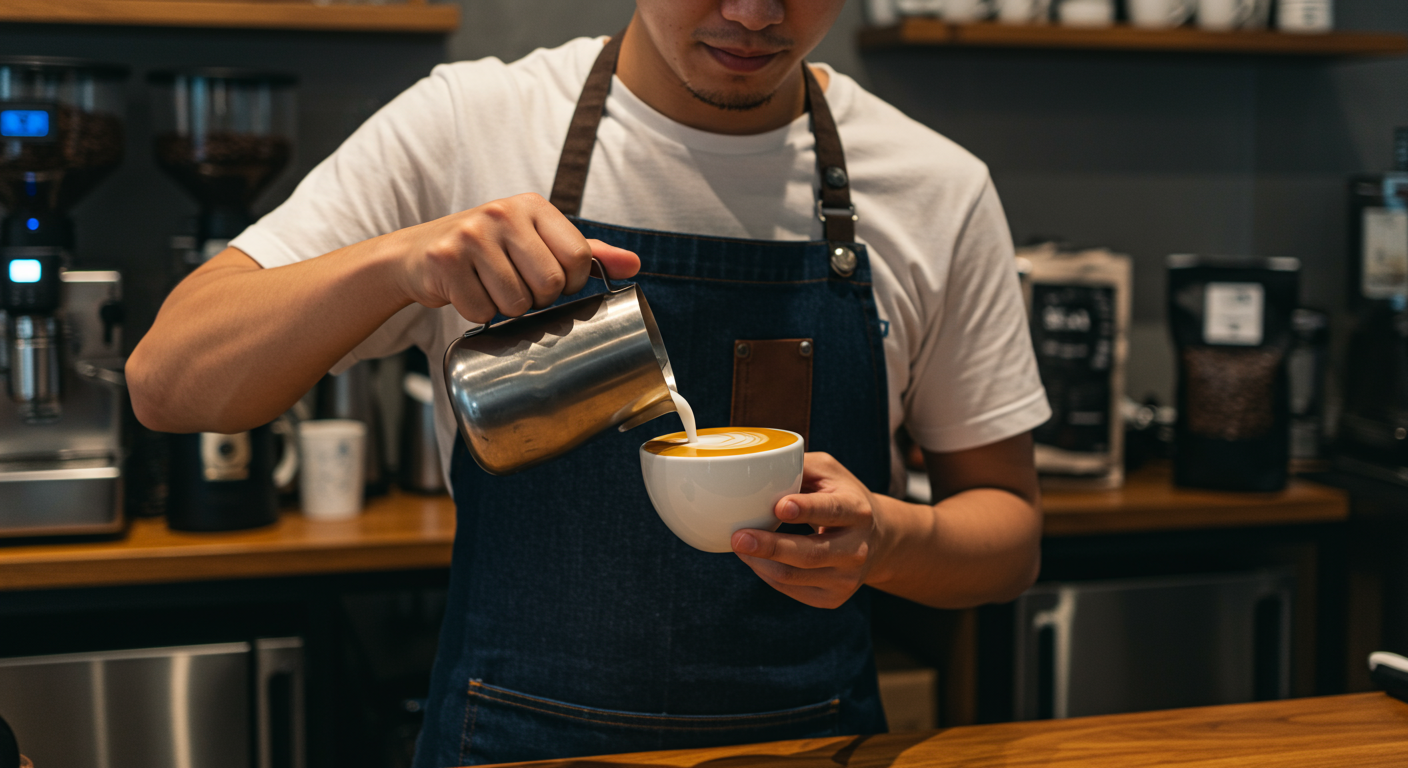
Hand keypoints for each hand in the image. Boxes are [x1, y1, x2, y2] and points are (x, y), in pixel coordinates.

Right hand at [393, 192, 638, 323]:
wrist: (417, 254)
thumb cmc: (487, 250)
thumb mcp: (537, 241)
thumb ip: (586, 253)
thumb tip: (634, 265)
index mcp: (533, 205)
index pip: (579, 258)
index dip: (570, 283)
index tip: (552, 280)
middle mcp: (503, 212)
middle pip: (551, 284)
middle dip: (538, 299)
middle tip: (516, 286)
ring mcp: (472, 234)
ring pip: (517, 303)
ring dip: (506, 309)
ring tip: (490, 288)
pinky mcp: (446, 260)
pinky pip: (482, 311)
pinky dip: (477, 312)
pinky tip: (467, 292)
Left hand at [730, 452, 885, 609]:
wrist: (877, 538)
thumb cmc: (841, 496)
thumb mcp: (829, 471)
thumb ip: (798, 465)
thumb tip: (758, 466)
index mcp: (858, 510)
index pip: (832, 511)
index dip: (806, 509)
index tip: (779, 506)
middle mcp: (857, 548)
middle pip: (810, 553)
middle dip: (771, 546)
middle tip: (739, 537)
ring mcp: (847, 578)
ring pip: (794, 576)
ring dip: (760, 562)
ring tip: (739, 546)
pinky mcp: (833, 598)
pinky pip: (791, 590)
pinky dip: (766, 574)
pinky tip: (756, 560)